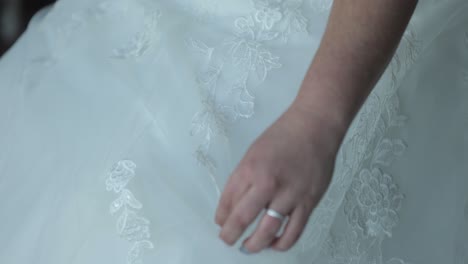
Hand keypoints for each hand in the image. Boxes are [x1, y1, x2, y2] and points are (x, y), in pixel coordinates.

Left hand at [215, 100, 344, 252]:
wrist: (315, 126)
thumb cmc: (283, 136)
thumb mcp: (253, 153)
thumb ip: (243, 179)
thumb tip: (233, 206)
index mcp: (249, 168)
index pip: (227, 201)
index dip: (221, 217)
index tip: (221, 223)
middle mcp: (267, 183)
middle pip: (241, 219)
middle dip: (230, 235)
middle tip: (228, 240)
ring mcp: (289, 194)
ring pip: (267, 232)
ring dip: (254, 245)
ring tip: (249, 247)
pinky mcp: (308, 202)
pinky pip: (293, 232)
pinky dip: (281, 243)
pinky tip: (274, 243)